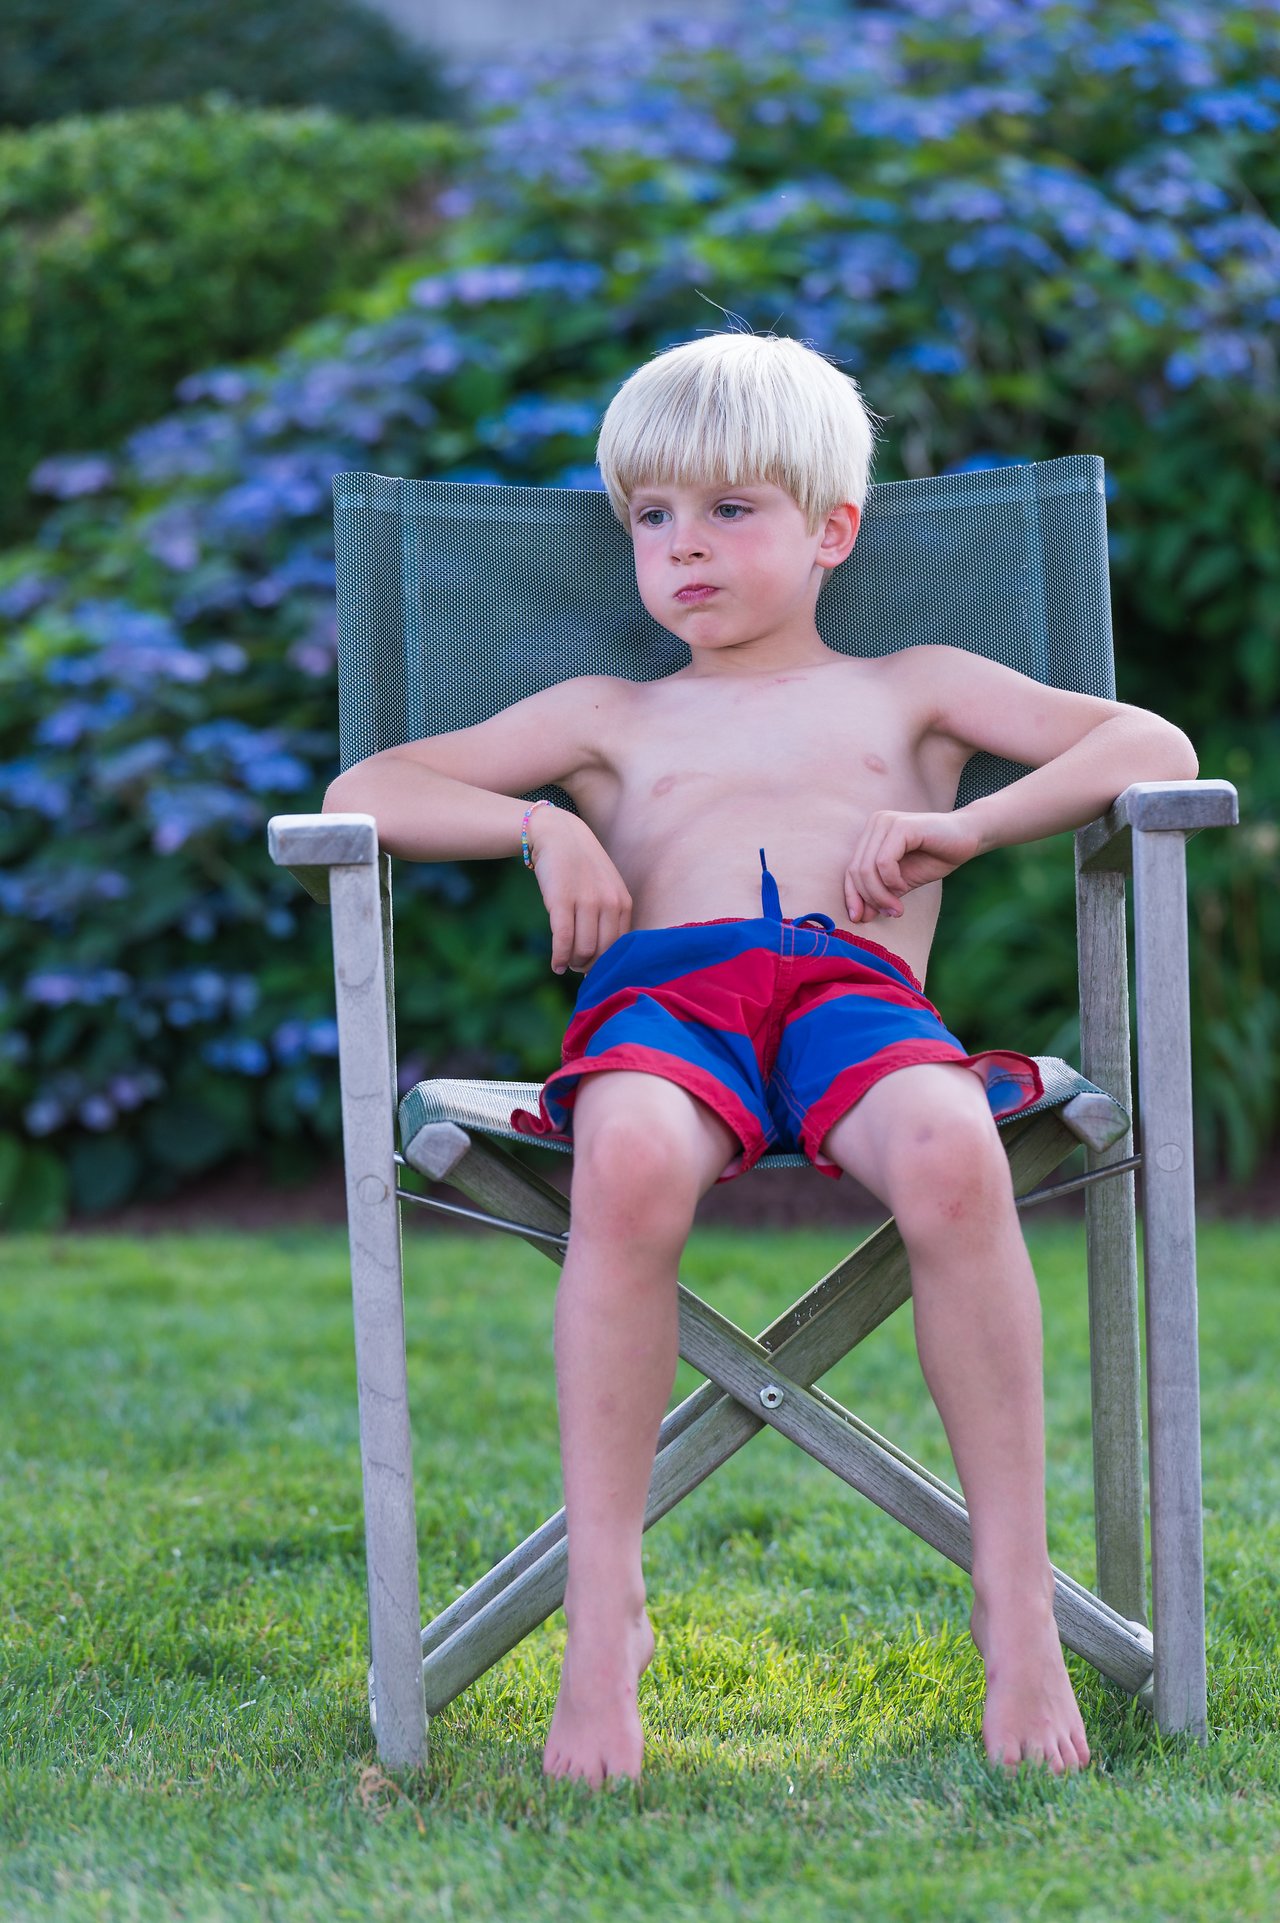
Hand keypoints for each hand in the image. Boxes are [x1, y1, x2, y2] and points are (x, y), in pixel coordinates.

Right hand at [528, 808, 633, 973]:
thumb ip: (610, 916)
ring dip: (573, 963)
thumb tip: (604, 955)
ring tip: (566, 964)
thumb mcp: (606, 888)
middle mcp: (608, 903)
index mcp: (623, 902)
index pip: (620, 948)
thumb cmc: (581, 867)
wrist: (558, 835)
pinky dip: (559, 958)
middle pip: (602, 953)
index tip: (594, 968)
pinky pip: (563, 940)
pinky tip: (555, 965)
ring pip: (583, 950)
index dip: (606, 963)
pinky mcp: (561, 901)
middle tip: (577, 968)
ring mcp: (586, 901)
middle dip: (589, 966)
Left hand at [844, 809, 982, 923]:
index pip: (850, 870)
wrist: (968, 837)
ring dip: (881, 895)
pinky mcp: (901, 826)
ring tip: (897, 908)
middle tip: (891, 914)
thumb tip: (861, 916)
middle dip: (870, 899)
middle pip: (857, 871)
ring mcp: (886, 823)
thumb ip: (881, 894)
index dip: (852, 896)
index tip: (860, 919)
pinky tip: (904, 887)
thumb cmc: (935, 856)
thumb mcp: (902, 881)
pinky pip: (884, 862)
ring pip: (867, 869)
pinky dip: (891, 881)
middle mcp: (875, 824)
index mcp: (871, 834)